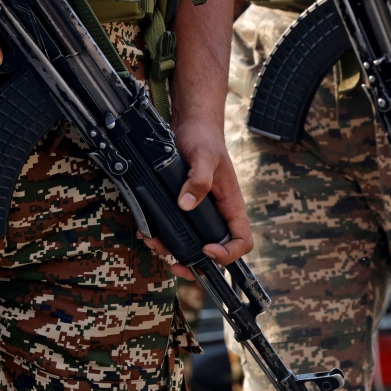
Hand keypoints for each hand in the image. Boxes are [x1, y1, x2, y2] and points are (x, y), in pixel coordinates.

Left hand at [138, 117, 250, 279]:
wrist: (190, 126)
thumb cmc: (204, 139)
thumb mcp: (204, 156)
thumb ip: (198, 180)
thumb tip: (186, 204)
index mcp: (231, 205)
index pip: (241, 240)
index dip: (228, 253)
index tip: (207, 250)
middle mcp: (217, 213)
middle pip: (214, 249)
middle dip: (195, 262)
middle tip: (177, 265)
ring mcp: (199, 211)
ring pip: (191, 242)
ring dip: (172, 249)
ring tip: (155, 244)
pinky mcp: (182, 207)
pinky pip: (175, 228)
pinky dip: (162, 235)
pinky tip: (149, 231)